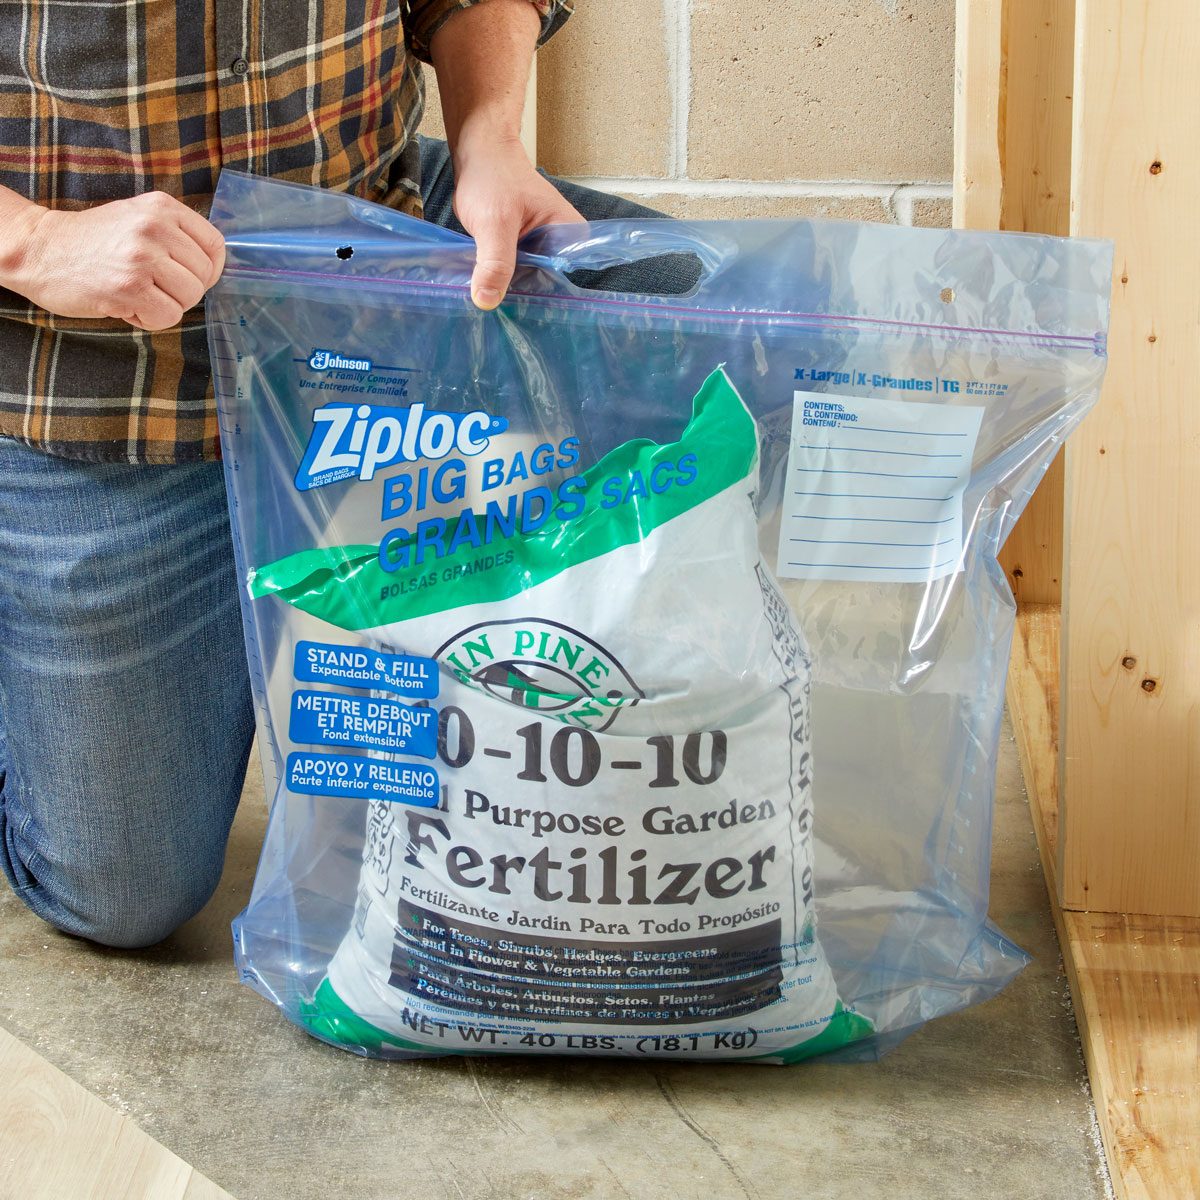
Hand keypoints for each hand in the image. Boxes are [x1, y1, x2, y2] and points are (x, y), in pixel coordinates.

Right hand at [6, 191, 224, 330]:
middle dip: (184, 291)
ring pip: (190, 298)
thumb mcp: (138, 219)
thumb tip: (213, 266)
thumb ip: (176, 235)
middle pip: (205, 276)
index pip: (215, 245)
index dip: (209, 269)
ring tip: (138, 294)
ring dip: (167, 306)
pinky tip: (128, 306)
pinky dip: (151, 320)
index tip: (189, 277)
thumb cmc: (94, 241)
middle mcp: (155, 227)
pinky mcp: (129, 287)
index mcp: (162, 207)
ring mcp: (142, 257)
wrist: (41, 250)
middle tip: (153, 287)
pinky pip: (168, 316)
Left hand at [451, 131, 583, 309]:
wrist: (478, 152)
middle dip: (520, 295)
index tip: (517, 314)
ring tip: (487, 300)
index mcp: (571, 234)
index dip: (540, 298)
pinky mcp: (523, 249)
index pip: (564, 278)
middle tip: (495, 310)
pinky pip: (514, 272)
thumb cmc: (493, 176)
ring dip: (507, 289)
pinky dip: (499, 279)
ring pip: (526, 280)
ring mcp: (542, 247)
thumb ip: (495, 264)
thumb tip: (486, 301)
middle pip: (544, 283)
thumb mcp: (495, 223)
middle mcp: (561, 243)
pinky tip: (484, 287)